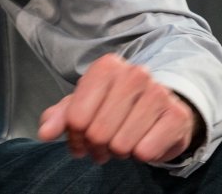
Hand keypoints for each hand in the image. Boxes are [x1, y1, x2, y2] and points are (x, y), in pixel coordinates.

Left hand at [37, 53, 202, 164]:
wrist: (160, 108)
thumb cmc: (114, 106)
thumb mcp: (82, 106)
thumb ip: (59, 117)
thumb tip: (45, 133)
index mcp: (106, 67)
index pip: (76, 117)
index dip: (75, 135)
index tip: (81, 136)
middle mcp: (134, 74)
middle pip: (98, 132)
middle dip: (96, 146)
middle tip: (102, 145)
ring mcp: (158, 93)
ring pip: (121, 144)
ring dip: (118, 152)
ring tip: (122, 142)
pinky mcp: (177, 115)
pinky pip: (146, 152)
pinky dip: (140, 155)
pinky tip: (143, 142)